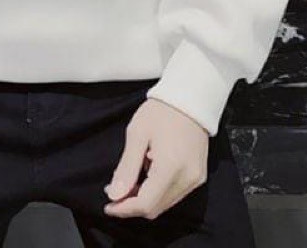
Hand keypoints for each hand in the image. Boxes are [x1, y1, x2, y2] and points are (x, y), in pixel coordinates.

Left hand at [103, 97, 208, 218]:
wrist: (189, 98)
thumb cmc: (161, 111)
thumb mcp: (136, 134)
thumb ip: (126, 168)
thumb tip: (115, 195)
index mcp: (171, 168)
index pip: (146, 204)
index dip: (124, 209)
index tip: (108, 204)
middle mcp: (188, 179)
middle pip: (155, 208)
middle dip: (132, 205)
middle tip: (114, 191)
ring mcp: (196, 179)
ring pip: (165, 204)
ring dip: (144, 199)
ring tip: (128, 181)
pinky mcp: (198, 177)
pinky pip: (174, 195)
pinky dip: (157, 192)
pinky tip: (146, 175)